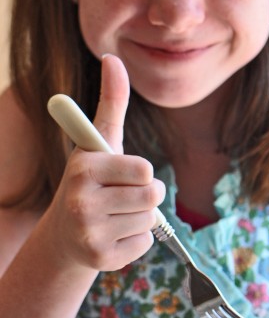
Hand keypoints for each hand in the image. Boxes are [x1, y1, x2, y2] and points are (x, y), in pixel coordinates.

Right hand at [44, 54, 164, 270]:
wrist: (66, 233)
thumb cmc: (91, 182)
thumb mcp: (98, 144)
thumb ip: (111, 102)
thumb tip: (114, 57)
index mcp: (85, 168)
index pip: (145, 170)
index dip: (140, 173)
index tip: (123, 175)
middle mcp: (82, 201)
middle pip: (152, 195)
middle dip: (145, 195)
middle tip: (122, 197)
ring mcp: (90, 234)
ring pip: (150, 220)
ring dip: (140, 217)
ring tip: (115, 216)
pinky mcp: (101, 259)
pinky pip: (145, 244)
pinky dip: (136, 240)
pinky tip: (113, 236)